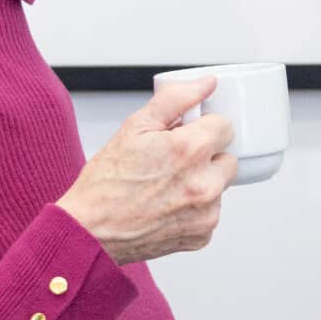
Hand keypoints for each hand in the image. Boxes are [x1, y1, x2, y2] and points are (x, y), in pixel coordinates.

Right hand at [56, 78, 237, 267]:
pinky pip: (210, 211)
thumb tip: (207, 84)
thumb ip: (176, 99)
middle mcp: (205, 184)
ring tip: (167, 186)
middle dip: (207, 156)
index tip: (187, 136)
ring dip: (203, 182)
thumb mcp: (135, 127)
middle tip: (175, 162)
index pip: (226, 126)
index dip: (204, 128)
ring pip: (220, 186)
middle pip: (229, 157)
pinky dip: (195, 208)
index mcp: (190, 150)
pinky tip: (168, 206)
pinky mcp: (203, 235)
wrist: (90, 231)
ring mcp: (207, 213)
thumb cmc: (107, 182)